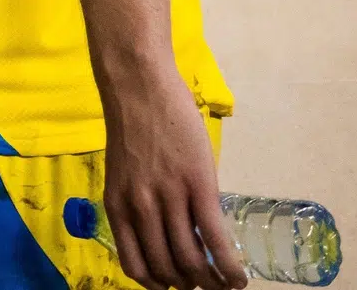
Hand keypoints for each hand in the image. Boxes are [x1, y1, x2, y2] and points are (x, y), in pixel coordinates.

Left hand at [102, 67, 244, 289]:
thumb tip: (169, 230)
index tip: (174, 287)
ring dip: (211, 282)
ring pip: (191, 261)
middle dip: (189, 287)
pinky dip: (229, 266)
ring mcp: (168, 198)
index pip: (136, 266)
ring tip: (225, 284)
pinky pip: (215, 239)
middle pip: (167, 270)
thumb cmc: (135, 125)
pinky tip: (239, 277)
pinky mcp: (197, 186)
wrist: (139, 86)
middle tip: (206, 286)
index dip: (157, 286)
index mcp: (118, 207)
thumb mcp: (127, 172)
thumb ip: (141, 202)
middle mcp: (140, 209)